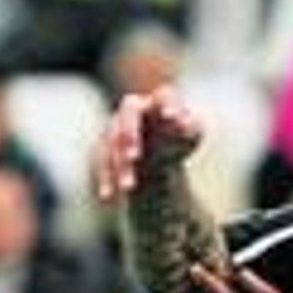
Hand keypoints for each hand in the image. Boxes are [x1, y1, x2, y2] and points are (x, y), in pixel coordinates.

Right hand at [94, 86, 203, 202]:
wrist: (160, 150)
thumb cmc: (179, 138)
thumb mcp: (191, 136)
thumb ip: (191, 128)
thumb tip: (183, 123)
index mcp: (159, 102)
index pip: (163, 96)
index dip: (167, 104)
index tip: (172, 117)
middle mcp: (134, 109)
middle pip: (127, 115)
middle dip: (129, 134)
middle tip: (134, 156)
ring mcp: (116, 125)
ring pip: (112, 141)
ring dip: (119, 164)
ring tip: (129, 187)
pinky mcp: (104, 145)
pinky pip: (101, 160)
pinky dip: (105, 178)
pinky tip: (108, 196)